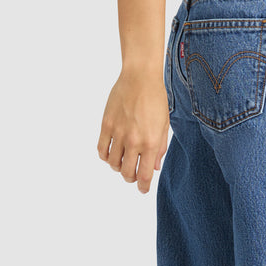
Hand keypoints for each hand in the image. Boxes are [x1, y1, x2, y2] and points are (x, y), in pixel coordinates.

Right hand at [97, 67, 169, 193]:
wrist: (140, 76)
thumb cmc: (156, 98)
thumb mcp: (164, 124)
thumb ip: (160, 147)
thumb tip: (155, 167)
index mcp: (151, 142)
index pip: (145, 175)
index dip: (143, 187)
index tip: (143, 189)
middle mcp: (134, 140)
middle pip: (127, 173)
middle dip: (131, 178)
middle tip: (133, 174)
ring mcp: (118, 133)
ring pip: (113, 164)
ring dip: (118, 166)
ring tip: (123, 160)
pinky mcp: (106, 125)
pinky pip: (101, 150)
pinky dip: (106, 156)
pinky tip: (112, 152)